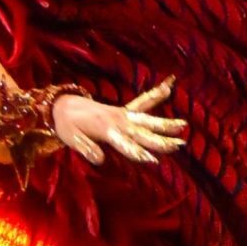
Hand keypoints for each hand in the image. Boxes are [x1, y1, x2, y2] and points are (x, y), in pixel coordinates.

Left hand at [52, 79, 185, 168]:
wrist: (62, 105)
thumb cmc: (66, 125)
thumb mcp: (70, 139)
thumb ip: (86, 148)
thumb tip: (101, 159)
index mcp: (105, 129)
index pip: (125, 144)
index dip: (138, 153)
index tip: (153, 160)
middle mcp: (117, 120)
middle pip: (142, 132)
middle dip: (160, 140)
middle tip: (179, 145)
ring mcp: (122, 114)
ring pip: (147, 118)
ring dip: (165, 123)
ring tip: (184, 125)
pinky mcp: (123, 111)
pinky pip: (143, 102)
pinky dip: (156, 93)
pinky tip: (170, 85)